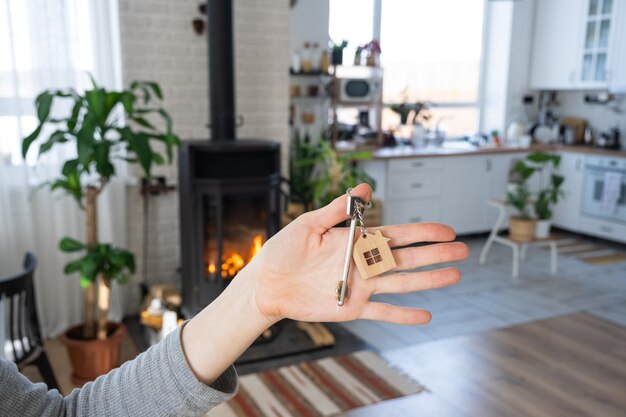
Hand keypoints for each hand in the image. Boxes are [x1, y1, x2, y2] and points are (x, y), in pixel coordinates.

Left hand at [243, 183, 468, 325]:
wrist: (266, 284)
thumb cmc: (283, 250)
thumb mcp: (309, 224)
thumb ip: (338, 210)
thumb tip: (365, 189)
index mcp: (355, 241)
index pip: (396, 235)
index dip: (423, 232)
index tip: (447, 230)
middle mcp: (363, 263)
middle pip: (407, 258)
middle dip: (435, 254)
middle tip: (463, 250)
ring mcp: (361, 287)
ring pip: (402, 283)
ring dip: (429, 280)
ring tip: (455, 275)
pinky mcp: (352, 308)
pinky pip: (383, 313)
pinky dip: (403, 316)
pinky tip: (426, 316)